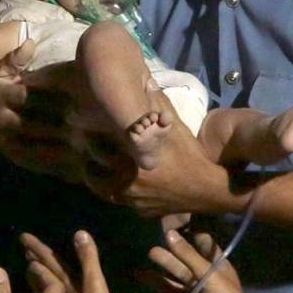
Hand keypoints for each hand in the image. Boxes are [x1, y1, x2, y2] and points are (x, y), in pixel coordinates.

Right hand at [0, 43, 82, 180]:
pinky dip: (58, 166)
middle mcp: (1, 121)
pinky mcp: (14, 157)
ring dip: (64, 149)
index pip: (28, 97)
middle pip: (37, 124)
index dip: (52, 97)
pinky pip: (37, 164)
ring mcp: (7, 142)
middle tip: (93, 124)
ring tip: (92, 147)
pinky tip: (81, 167)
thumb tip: (29, 44)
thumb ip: (14, 58)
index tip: (77, 95)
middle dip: (64, 125)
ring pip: (38, 148)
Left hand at [81, 90, 238, 216]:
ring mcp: (131, 201)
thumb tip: (145, 81)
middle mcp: (125, 183)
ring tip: (95, 165)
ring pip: (101, 189)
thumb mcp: (174, 125)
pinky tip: (118, 180)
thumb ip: (156, 105)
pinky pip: (118, 200)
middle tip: (86, 148)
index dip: (89, 138)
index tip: (85, 130)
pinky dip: (115, 190)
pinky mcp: (138, 211)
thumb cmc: (189, 154)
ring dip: (96, 176)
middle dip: (88, 158)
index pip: (97, 148)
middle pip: (92, 171)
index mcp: (130, 160)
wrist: (207, 189)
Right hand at [132, 230, 252, 292]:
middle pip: (181, 269)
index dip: (189, 240)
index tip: (173, 230)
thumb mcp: (207, 273)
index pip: (201, 251)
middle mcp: (202, 284)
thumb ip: (187, 254)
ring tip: (138, 273)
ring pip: (171, 289)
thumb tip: (168, 233)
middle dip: (166, 261)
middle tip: (150, 252)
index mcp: (214, 270)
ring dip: (155, 281)